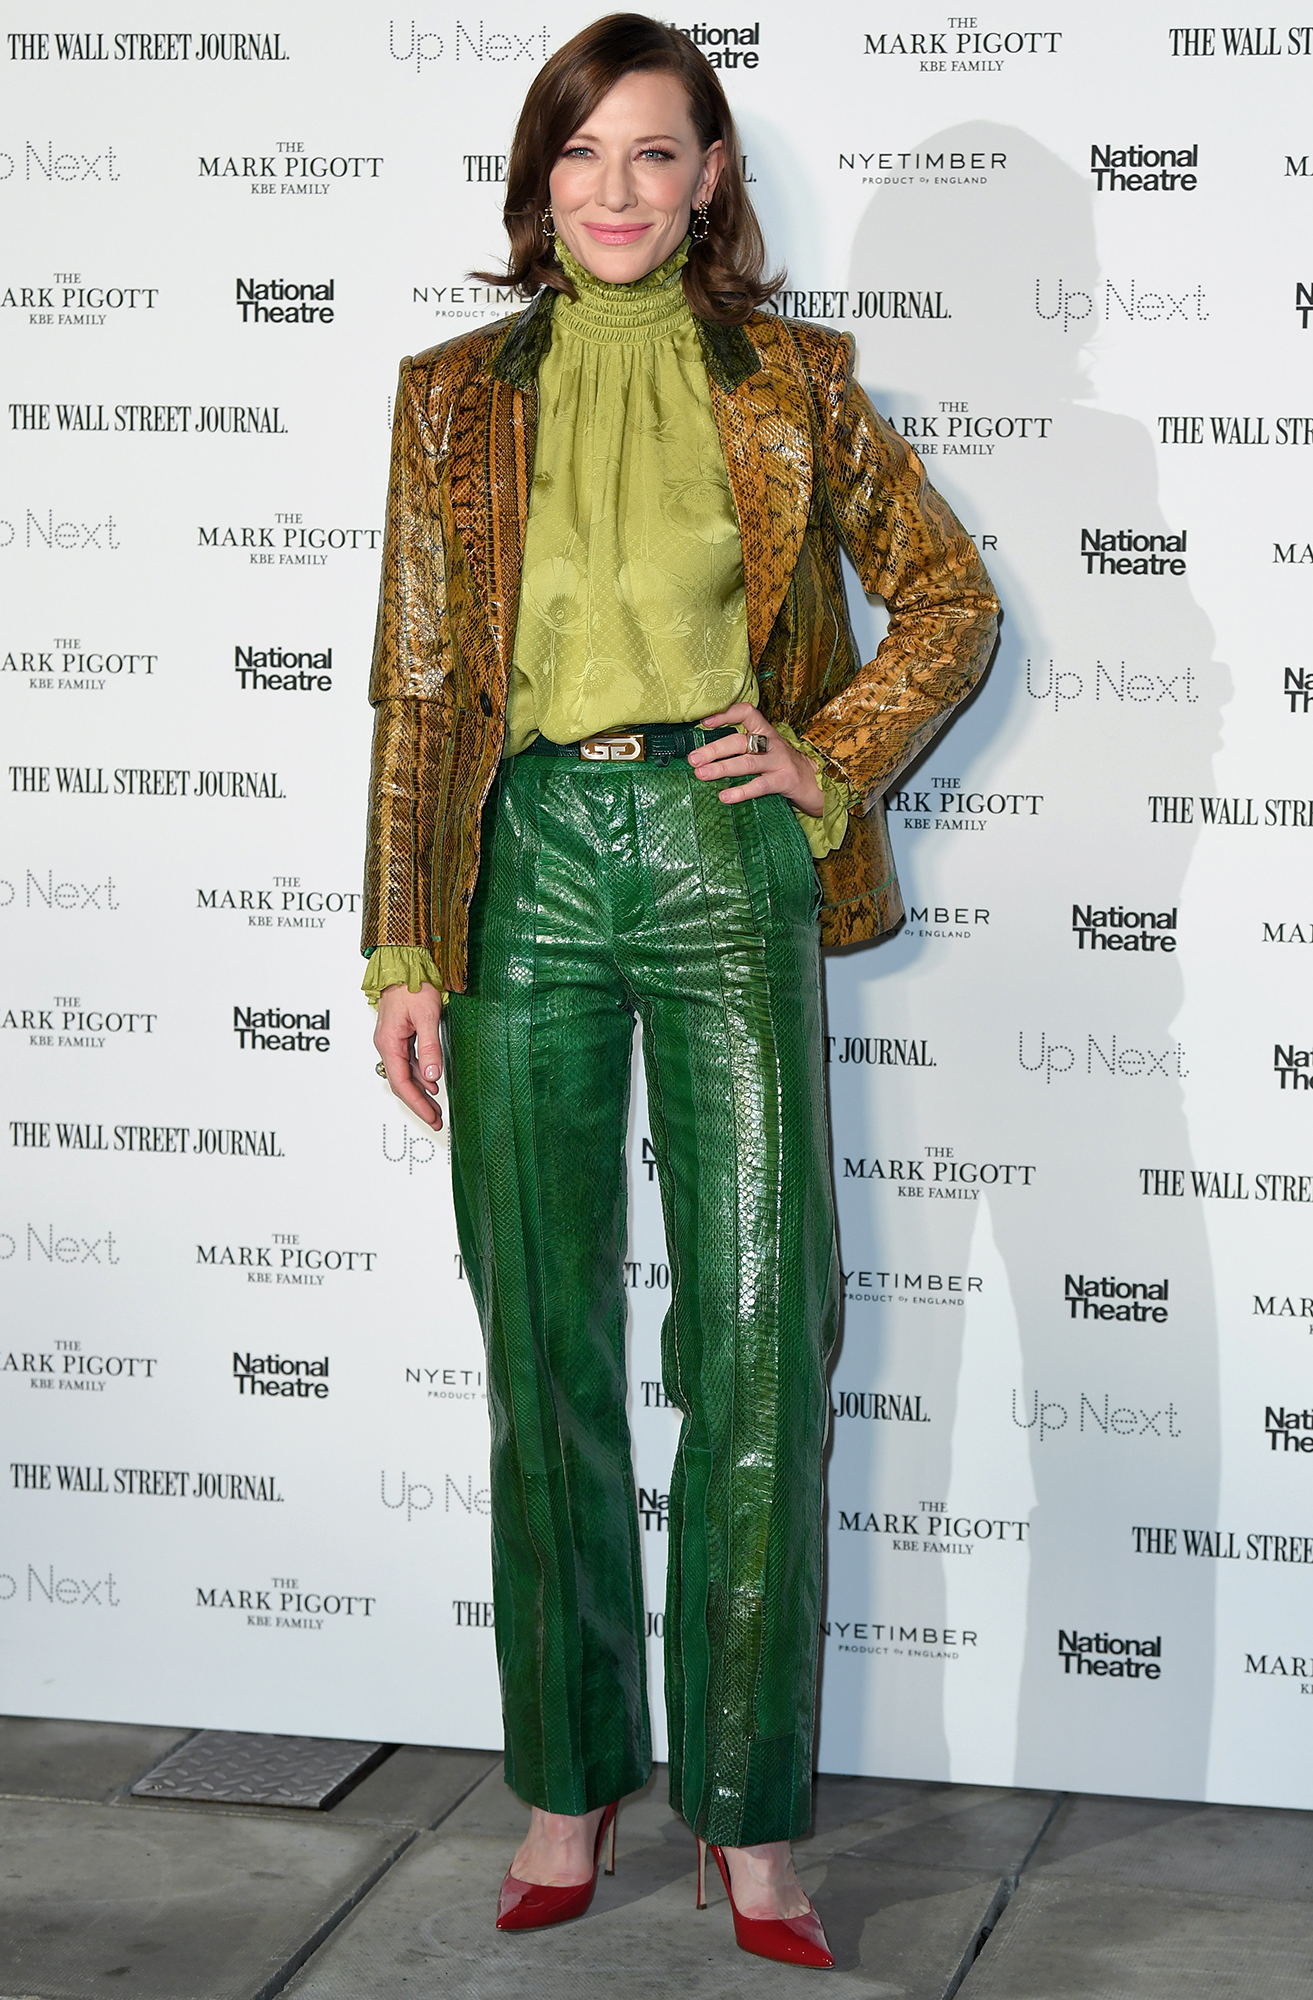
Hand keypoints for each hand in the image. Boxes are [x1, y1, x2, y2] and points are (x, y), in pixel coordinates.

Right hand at [374, 981, 443, 1128]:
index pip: (402, 1083)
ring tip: (437, 1106)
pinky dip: (421, 1074)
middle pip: (402, 1083)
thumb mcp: (426, 1016)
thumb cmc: (412, 984)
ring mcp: (393, 1040)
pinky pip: (409, 1061)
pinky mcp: (400, 1034)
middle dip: (419, 1103)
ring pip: (406, 1074)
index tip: (431, 1116)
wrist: (404, 963)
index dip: (417, 1103)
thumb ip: (429, 1047)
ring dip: (421, 1091)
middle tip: (435, 1119)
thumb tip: (432, 1074)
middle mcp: (387, 1044)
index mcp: (389, 1043)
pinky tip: (432, 1081)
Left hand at [687, 703, 823, 814]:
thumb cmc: (781, 766)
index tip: (704, 723)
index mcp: (765, 732)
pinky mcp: (784, 781)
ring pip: (746, 763)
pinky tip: (724, 796)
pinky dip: (741, 791)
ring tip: (701, 774)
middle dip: (714, 749)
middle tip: (692, 759)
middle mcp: (771, 743)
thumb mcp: (764, 750)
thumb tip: (703, 753)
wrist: (814, 783)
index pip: (746, 712)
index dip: (726, 714)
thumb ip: (741, 747)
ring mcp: (779, 762)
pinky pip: (760, 786)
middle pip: (739, 741)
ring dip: (721, 768)